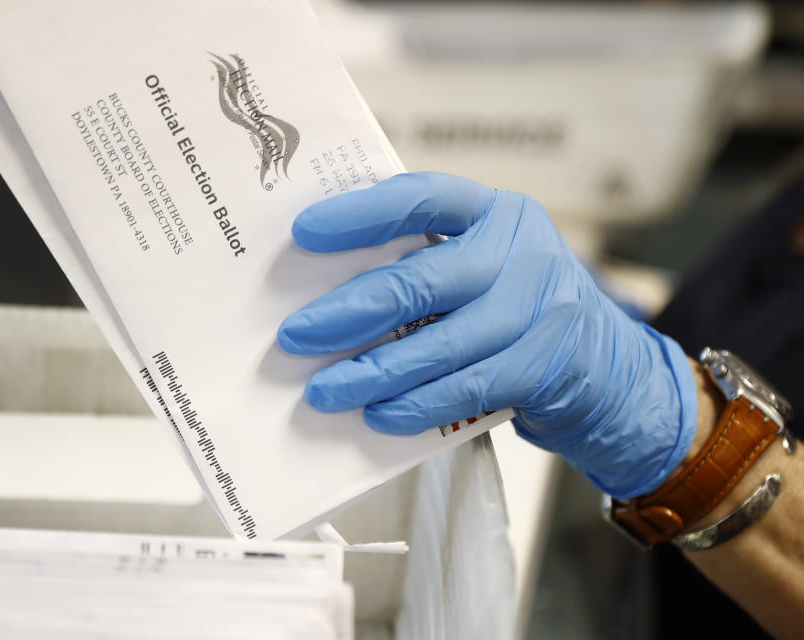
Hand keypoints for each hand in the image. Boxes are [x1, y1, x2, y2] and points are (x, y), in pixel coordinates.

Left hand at [277, 172, 696, 497]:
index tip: (304, 231)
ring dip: (373, 372)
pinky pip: (465, 389)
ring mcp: (537, 310)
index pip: (423, 196)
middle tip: (295, 336)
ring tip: (323, 391)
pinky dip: (416, 405)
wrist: (604, 363)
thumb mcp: (483, 262)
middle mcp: (521, 252)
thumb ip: (426, 260)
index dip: (362, 213)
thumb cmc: (514, 304)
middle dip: (349, 312)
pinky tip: (377, 416)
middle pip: (421, 280)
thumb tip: (325, 288)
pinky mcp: (542, 367)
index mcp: (494, 211)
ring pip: (439, 345)